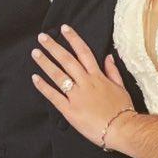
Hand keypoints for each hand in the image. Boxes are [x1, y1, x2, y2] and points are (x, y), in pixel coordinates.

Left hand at [31, 25, 135, 147]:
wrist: (121, 128)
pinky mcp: (70, 110)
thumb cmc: (122, 109)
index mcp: (97, 76)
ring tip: (35, 53)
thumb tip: (108, 56)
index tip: (64, 29)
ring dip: (45, 63)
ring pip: (58, 75)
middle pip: (67, 60)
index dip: (73, 39)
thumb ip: (112, 71)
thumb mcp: (120, 86)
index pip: (83, 52)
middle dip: (53, 47)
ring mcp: (76, 96)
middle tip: (42, 37)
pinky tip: (35, 78)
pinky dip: (44, 86)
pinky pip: (54, 96)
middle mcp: (85, 82)